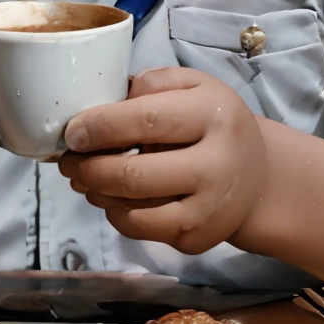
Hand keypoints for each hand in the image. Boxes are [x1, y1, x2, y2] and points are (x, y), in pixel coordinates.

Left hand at [58, 68, 264, 255]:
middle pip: (135, 173)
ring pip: (134, 208)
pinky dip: (116, 213)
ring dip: (96, 193)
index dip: (102, 127)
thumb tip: (104, 105)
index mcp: (213, 115)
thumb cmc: (213, 122)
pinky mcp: (197, 239)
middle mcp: (217, 164)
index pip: (147, 120)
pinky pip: (142, 229)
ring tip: (81, 178)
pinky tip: (109, 197)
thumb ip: (151, 84)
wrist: (256, 177)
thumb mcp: (193, 85)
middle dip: (89, 167)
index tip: (72, 132)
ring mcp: (209, 209)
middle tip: (66, 161)